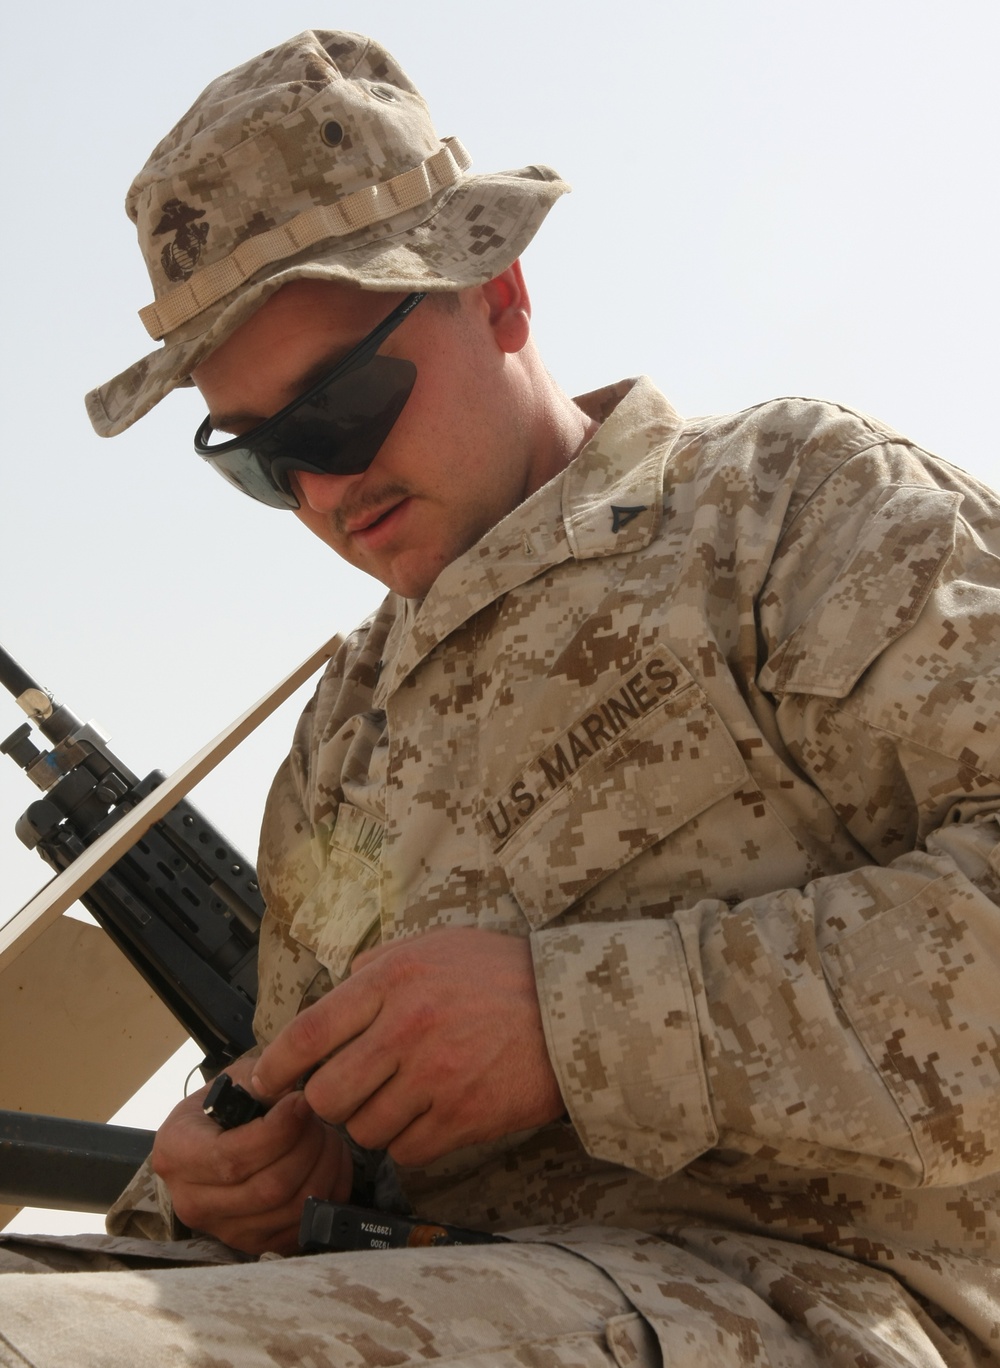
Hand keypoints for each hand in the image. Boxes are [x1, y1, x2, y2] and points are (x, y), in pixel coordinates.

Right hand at [150, 1054, 350, 1255]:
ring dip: (324, 1167)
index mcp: (177, 1154)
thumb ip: (264, 1083)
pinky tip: (329, 1163)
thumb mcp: (234, 1081)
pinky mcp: (254, 1244)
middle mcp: (192, 1201)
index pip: (233, 1157)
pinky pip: (304, 1225)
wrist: (209, 1144)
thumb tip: (300, 1096)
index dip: (279, 1131)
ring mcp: (224, 1230)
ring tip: (327, 1135)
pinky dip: (329, 1192)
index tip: (302, 1102)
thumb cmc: (224, 1107)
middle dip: (307, 1147)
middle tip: (319, 1117)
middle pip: (269, 1187)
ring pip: (291, 1209)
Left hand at [251, 928, 563, 1167]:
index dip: (276, 1065)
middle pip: (326, 1094)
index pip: (309, 1032)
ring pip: (363, 1129)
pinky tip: (429, 1116)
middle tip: (348, 1091)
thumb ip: (379, 966)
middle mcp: (405, 1028)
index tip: (263, 1080)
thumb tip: (334, 993)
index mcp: (392, 980)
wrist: (572, 1009)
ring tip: (398, 1100)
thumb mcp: (435, 947)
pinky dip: (409, 1141)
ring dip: (372, 1122)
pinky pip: (406, 1151)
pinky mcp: (462, 1117)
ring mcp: (434, 1077)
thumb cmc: (501, 974)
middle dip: (329, 1100)